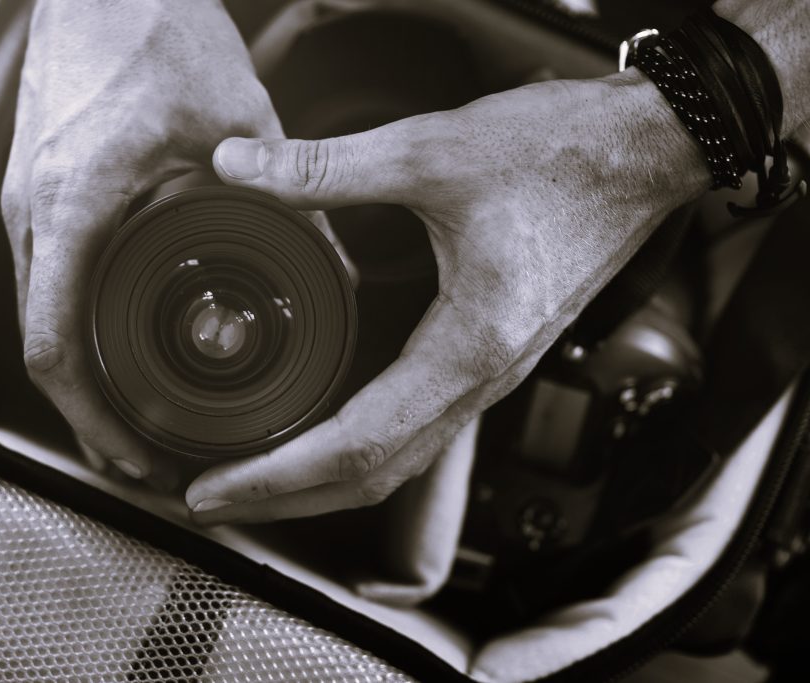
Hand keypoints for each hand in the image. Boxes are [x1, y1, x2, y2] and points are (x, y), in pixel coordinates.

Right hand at [1, 0, 290, 477]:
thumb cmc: (153, 26)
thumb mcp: (238, 116)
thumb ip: (287, 194)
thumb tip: (333, 263)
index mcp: (76, 200)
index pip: (56, 344)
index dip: (91, 419)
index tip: (133, 454)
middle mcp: (34, 208)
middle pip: (40, 348)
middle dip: (85, 419)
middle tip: (140, 459)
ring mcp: (26, 201)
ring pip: (36, 320)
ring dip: (78, 382)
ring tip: (129, 423)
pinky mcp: (37, 193)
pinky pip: (43, 284)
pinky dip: (71, 333)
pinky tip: (112, 352)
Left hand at [185, 72, 710, 522]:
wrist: (646, 155)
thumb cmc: (564, 156)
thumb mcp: (434, 151)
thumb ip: (328, 166)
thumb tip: (238, 167)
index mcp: (467, 348)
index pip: (355, 446)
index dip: (276, 477)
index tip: (213, 489)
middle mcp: (480, 380)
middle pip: (371, 477)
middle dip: (285, 498)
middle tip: (210, 499)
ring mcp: (489, 377)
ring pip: (395, 462)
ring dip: (319, 482)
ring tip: (252, 479)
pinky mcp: (488, 358)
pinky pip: (416, 429)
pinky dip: (357, 449)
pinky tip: (319, 434)